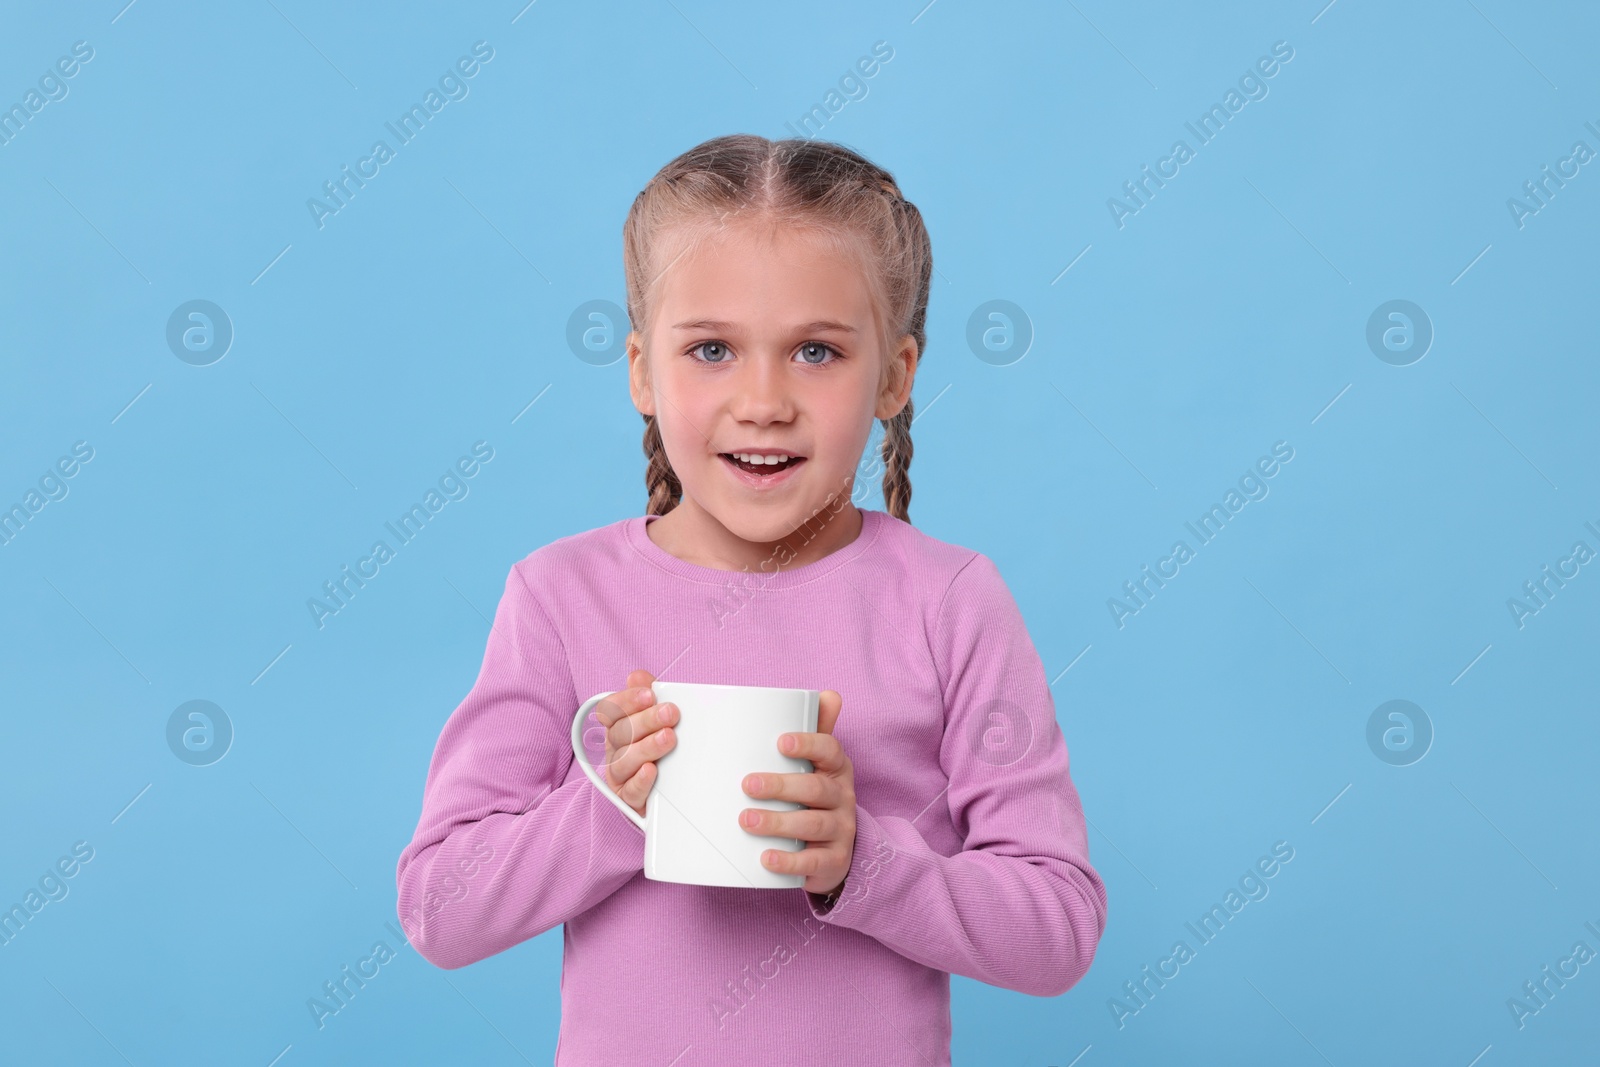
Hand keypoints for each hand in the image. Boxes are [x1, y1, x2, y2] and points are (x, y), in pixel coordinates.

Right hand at [592, 669, 676, 818]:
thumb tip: (638, 675)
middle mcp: (614, 749)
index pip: (611, 710)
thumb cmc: (657, 749)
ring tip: (668, 738)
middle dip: (646, 720)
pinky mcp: (628, 798)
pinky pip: (630, 790)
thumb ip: (647, 695)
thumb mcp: (654, 718)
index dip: (628, 700)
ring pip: (625, 760)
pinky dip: (640, 780)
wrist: (661, 792)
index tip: (650, 694)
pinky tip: (652, 770)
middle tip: (670, 713)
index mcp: (618, 726)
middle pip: (621, 733)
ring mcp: (619, 774)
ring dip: (646, 747)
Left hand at [739, 689, 855, 896]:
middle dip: (781, 785)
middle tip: (747, 785)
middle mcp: (843, 797)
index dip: (808, 744)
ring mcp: (841, 830)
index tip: (780, 742)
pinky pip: (814, 862)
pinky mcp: (834, 861)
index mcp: (836, 769)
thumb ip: (817, 732)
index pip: (830, 750)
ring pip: (813, 824)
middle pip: (815, 788)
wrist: (833, 852)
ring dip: (778, 822)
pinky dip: (789, 862)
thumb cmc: (813, 799)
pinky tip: (765, 858)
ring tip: (746, 821)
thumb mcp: (817, 766)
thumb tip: (830, 694)